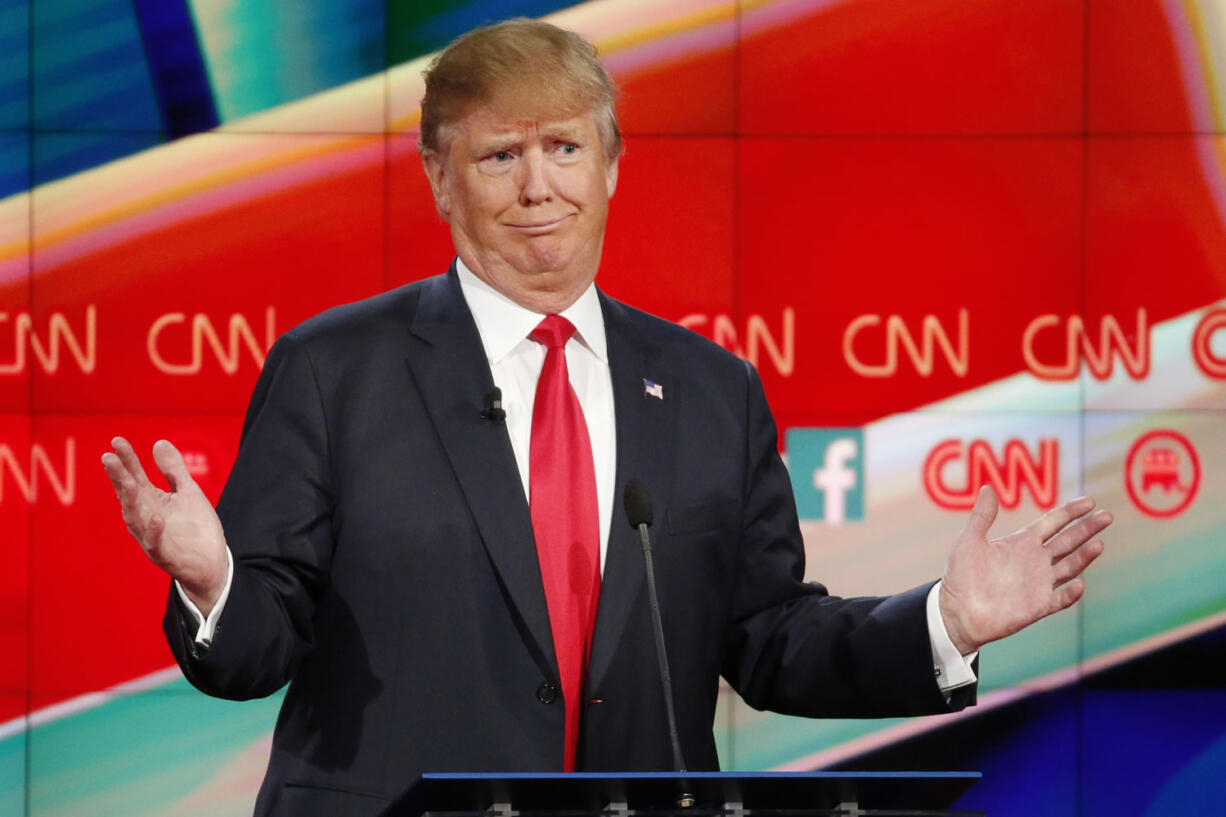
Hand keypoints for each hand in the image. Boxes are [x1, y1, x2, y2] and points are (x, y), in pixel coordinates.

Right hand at [101, 437, 227, 615]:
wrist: (212, 561)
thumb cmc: (195, 527)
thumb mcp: (188, 492)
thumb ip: (173, 469)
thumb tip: (158, 442)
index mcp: (151, 501)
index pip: (134, 477)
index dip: (126, 460)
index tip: (117, 441)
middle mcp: (146, 518)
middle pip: (129, 495)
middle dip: (119, 477)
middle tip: (109, 457)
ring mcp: (152, 537)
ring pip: (135, 519)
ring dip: (130, 501)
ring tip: (128, 482)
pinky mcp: (164, 555)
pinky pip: (155, 544)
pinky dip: (153, 532)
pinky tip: (157, 517)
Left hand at [938, 486, 1110, 654]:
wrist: (957, 613)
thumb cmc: (961, 576)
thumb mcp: (969, 541)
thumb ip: (982, 516)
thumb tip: (987, 487)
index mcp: (1021, 542)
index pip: (1052, 522)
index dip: (1071, 512)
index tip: (1090, 501)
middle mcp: (1035, 561)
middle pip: (1068, 541)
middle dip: (1087, 528)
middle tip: (1107, 516)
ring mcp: (1039, 584)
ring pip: (1070, 566)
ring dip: (1084, 556)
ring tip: (1099, 544)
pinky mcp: (1038, 606)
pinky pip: (1061, 599)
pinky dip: (1071, 593)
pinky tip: (1079, 584)